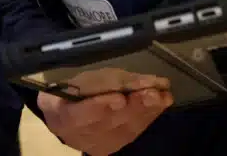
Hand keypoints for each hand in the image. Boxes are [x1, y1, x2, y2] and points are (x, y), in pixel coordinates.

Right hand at [37, 76, 172, 155]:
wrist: (65, 118)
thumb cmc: (72, 92)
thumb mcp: (84, 79)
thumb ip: (109, 80)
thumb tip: (140, 79)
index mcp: (63, 114)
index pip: (79, 114)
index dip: (99, 106)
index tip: (119, 98)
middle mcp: (79, 136)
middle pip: (107, 123)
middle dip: (132, 107)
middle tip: (153, 94)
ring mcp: (96, 144)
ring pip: (122, 129)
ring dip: (146, 112)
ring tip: (163, 97)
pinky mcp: (112, 147)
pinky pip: (131, 133)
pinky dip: (147, 117)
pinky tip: (160, 105)